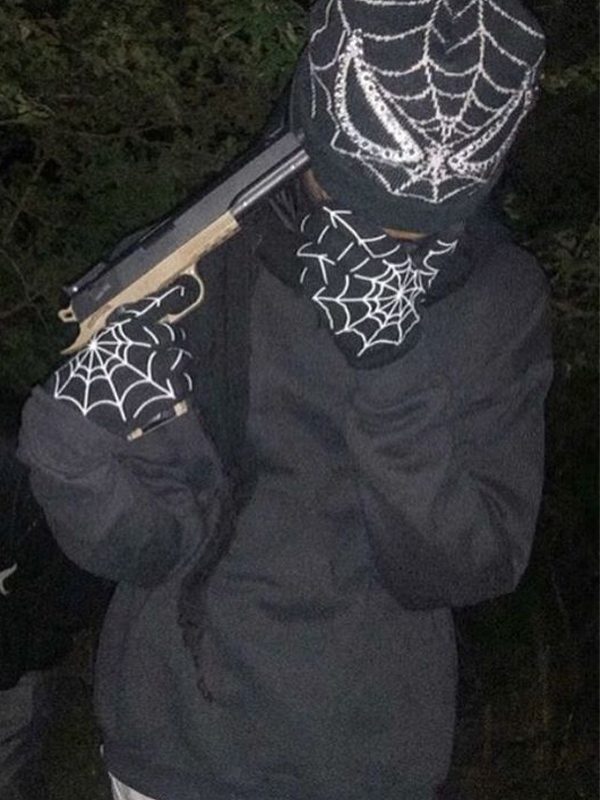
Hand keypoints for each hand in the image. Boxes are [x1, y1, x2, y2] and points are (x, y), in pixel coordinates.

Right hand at [47, 277, 198, 438]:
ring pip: (183, 357)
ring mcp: (161, 363)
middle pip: (174, 335)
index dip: (171, 296)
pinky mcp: (169, 388)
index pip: (155, 304)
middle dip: (170, 345)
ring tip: (161, 375)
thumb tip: (146, 321)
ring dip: (175, 365)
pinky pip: (185, 382)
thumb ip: (124, 329)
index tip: (183, 290)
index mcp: (127, 326)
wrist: (82, 408)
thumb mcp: (102, 342)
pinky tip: (165, 390)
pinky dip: (178, 386)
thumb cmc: (86, 376)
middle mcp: (146, 339)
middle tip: (159, 358)